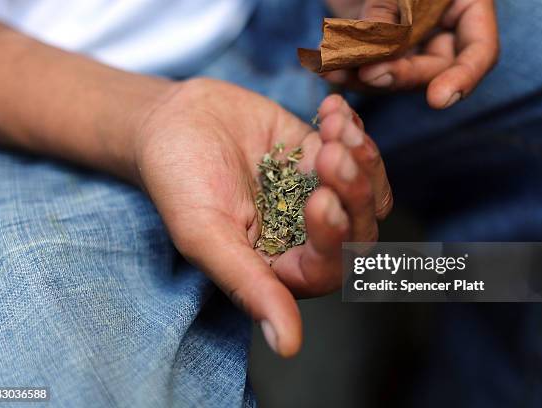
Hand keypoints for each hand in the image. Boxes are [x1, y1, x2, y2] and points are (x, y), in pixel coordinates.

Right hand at [134, 79, 391, 355]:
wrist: (172, 121)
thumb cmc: (178, 181)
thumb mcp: (205, 235)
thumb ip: (248, 286)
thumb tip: (289, 348)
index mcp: (279, 266)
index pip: (328, 269)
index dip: (334, 237)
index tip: (319, 198)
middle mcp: (305, 235)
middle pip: (360, 229)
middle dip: (354, 190)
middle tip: (329, 152)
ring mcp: (318, 192)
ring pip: (369, 190)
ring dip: (362, 158)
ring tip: (333, 126)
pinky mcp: (321, 155)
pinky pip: (358, 149)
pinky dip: (353, 129)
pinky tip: (330, 109)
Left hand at [324, 0, 498, 108]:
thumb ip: (388, 12)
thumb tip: (376, 56)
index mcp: (467, 4)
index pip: (479, 51)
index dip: (463, 79)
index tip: (437, 100)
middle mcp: (443, 26)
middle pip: (432, 68)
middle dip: (398, 74)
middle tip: (367, 73)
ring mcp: (410, 38)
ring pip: (396, 74)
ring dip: (364, 78)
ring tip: (333, 71)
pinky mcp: (378, 46)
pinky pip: (368, 67)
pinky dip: (346, 70)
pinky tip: (324, 67)